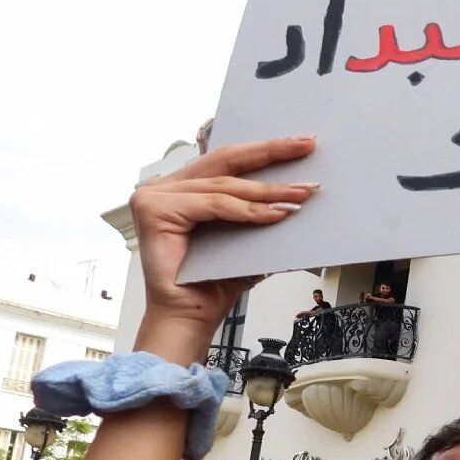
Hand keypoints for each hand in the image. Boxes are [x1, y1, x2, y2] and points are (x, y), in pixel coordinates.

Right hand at [128, 137, 317, 350]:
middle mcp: (165, 186)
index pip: (228, 161)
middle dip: (271, 152)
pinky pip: (213, 206)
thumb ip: (261, 211)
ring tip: (301, 194)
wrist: (191, 316)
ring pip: (224, 186)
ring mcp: (154, 196)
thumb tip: (300, 191)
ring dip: (269, 191)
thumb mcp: (247, 237)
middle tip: (306, 145)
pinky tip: (275, 214)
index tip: (301, 143)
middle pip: (225, 161)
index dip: (265, 150)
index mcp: (183, 187)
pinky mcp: (153, 211)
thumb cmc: (214, 281)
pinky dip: (248, 211)